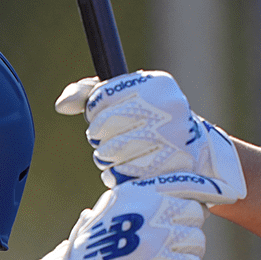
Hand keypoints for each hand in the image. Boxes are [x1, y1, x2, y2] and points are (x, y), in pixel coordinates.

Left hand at [55, 70, 245, 204]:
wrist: (199, 156)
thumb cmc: (151, 123)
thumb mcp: (127, 99)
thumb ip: (90, 93)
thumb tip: (62, 105)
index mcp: (157, 84)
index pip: (100, 98)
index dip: (97, 112)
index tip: (111, 116)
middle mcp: (168, 107)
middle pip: (100, 127)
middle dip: (101, 137)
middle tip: (121, 138)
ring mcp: (172, 139)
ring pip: (109, 153)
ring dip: (110, 158)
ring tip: (131, 153)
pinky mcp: (168, 170)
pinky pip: (122, 174)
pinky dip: (120, 175)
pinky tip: (136, 168)